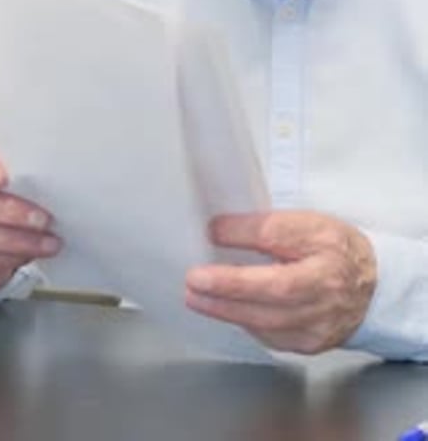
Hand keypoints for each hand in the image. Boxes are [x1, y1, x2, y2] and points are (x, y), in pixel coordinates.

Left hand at [186, 210, 376, 353]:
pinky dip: (246, 323)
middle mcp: (328, 287)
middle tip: (194, 279)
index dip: (248, 236)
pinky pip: (272, 336)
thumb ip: (265, 226)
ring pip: (270, 320)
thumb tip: (217, 231)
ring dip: (227, 309)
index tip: (215, 231)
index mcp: (328, 247)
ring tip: (196, 297)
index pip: (284, 238)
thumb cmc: (334, 249)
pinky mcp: (311, 344)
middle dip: (230, 286)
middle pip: (276, 289)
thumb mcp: (306, 223)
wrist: (372, 288)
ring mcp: (322, 321)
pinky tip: (227, 311)